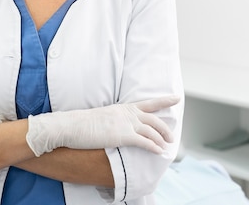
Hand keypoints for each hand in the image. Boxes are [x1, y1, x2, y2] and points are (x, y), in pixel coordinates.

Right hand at [26, 96, 179, 156]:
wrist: (72, 125)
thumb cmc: (82, 123)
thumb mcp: (102, 115)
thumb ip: (114, 119)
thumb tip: (116, 125)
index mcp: (123, 107)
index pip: (148, 103)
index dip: (164, 100)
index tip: (176, 98)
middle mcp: (128, 114)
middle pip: (154, 119)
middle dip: (165, 128)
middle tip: (171, 136)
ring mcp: (126, 124)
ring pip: (152, 131)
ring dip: (162, 139)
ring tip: (167, 146)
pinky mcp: (123, 136)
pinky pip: (144, 142)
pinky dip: (154, 147)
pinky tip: (159, 152)